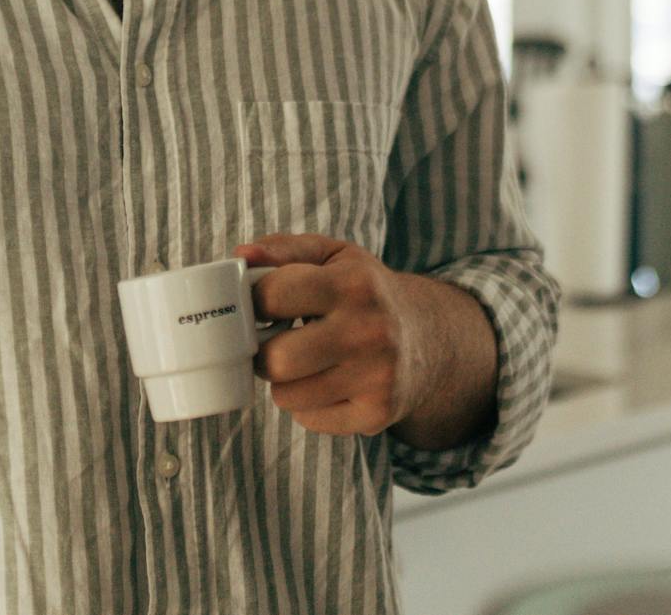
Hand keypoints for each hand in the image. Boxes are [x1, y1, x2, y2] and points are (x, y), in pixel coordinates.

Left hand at [234, 233, 441, 438]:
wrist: (431, 337)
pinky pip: (309, 420)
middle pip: (275, 359)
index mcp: (354, 283)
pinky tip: (328, 383)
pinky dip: (308, 406)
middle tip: (277, 341)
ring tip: (305, 362)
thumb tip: (240, 255)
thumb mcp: (334, 256)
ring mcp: (376, 377)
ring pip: (287, 396)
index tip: (262, 305)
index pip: (272, 296)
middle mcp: (369, 331)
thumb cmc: (366, 292)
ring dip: (285, 382)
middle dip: (265, 351)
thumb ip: (284, 249)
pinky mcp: (377, 413)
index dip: (255, 301)